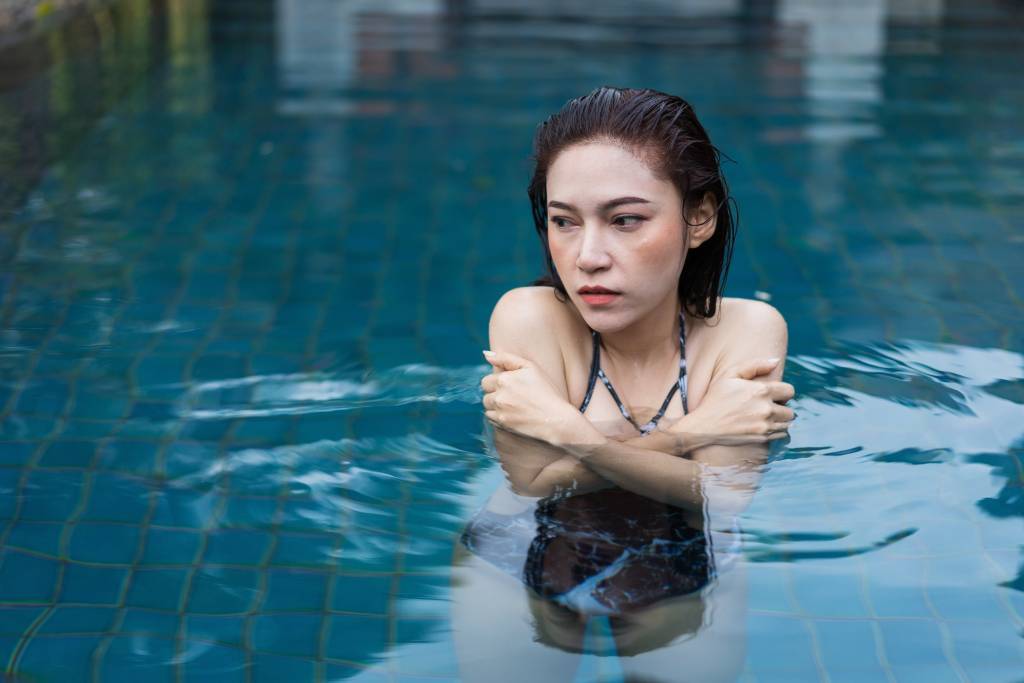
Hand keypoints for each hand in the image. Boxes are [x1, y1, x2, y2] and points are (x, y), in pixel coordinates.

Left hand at [480, 349, 585, 445]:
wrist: (556, 419)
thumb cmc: (547, 391)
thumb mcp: (531, 368)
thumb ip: (506, 358)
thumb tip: (486, 355)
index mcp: (504, 379)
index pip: (487, 380)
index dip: (498, 382)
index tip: (511, 386)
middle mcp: (499, 395)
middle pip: (485, 393)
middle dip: (494, 393)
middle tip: (512, 396)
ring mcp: (500, 411)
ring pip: (487, 405)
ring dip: (495, 404)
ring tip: (513, 405)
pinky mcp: (502, 424)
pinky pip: (490, 418)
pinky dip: (498, 416)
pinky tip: (512, 414)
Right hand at [668, 358, 794, 441]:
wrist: (704, 426)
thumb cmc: (715, 398)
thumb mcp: (729, 375)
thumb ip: (754, 365)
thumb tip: (776, 361)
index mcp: (761, 391)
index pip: (789, 391)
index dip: (782, 392)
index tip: (773, 394)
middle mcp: (766, 409)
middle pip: (790, 410)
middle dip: (781, 407)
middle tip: (767, 407)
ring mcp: (765, 426)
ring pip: (787, 423)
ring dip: (779, 420)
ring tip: (764, 417)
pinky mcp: (762, 438)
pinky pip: (781, 435)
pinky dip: (776, 431)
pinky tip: (762, 426)